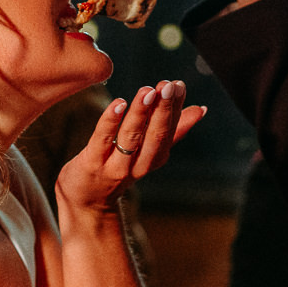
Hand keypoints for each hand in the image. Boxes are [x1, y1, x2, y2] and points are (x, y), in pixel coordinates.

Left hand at [54, 80, 205, 212]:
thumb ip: (173, 130)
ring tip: (148, 90)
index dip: (175, 108)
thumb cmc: (118, 167)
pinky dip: (111, 121)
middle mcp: (139, 164)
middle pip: (156, 136)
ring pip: (131, 137)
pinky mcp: (92, 163)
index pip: (169, 131)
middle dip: (164, 110)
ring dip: (141, 113)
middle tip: (168, 85)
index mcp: (155, 158)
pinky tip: (119, 103)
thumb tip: (200, 109)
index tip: (179, 85)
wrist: (87, 201)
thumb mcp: (148, 151)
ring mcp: (115, 166)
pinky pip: (103, 140)